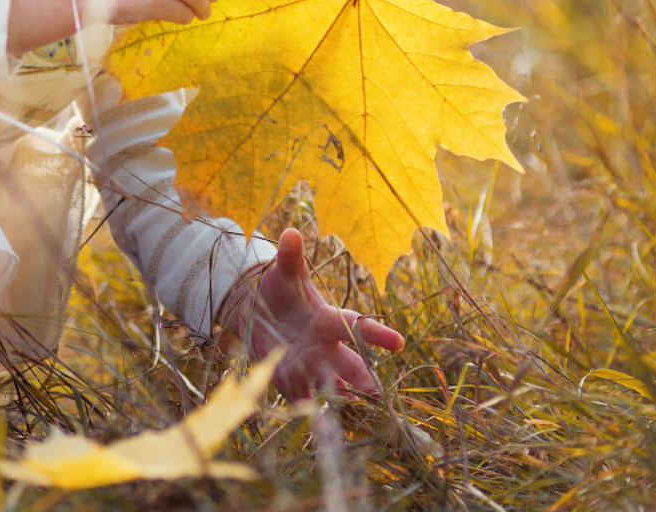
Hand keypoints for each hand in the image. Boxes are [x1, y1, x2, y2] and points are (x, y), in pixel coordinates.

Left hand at [234, 228, 404, 399]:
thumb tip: (290, 232)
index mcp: (328, 319)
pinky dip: (308, 408)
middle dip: (362, 376)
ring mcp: (309, 365)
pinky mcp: (291, 379)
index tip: (399, 342)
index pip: (356, 325)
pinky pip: (302, 397)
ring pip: (330, 385)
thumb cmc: (281, 289)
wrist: (256, 311)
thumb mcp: (284, 272)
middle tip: (375, 391)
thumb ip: (290, 256)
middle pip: (349, 363)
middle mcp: (325, 346)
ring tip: (348, 411)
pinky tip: (316, 423)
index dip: (377, 334)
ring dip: (338, 397)